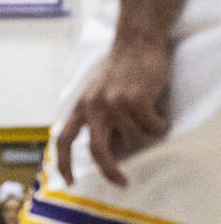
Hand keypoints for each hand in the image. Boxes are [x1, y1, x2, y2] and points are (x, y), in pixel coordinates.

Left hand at [55, 40, 171, 186]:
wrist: (137, 41)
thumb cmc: (121, 70)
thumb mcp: (98, 95)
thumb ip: (98, 121)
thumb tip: (111, 154)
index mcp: (80, 107)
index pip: (63, 140)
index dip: (63, 164)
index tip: (70, 182)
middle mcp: (93, 106)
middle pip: (97, 150)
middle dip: (109, 171)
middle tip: (122, 182)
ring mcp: (114, 103)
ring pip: (136, 139)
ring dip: (149, 135)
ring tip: (152, 120)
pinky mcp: (136, 99)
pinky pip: (153, 127)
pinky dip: (160, 126)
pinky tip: (161, 115)